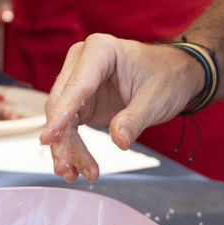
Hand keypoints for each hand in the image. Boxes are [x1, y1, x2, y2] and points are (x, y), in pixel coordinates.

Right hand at [40, 35, 205, 183]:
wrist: (175, 74)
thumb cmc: (167, 76)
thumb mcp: (157, 99)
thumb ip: (135, 119)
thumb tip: (119, 141)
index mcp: (101, 50)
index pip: (76, 86)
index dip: (61, 114)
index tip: (49, 138)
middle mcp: (82, 61)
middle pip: (60, 103)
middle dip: (61, 138)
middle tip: (66, 168)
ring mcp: (79, 81)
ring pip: (61, 119)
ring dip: (65, 148)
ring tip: (75, 174)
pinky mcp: (81, 101)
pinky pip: (69, 127)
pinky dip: (72, 148)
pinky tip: (77, 167)